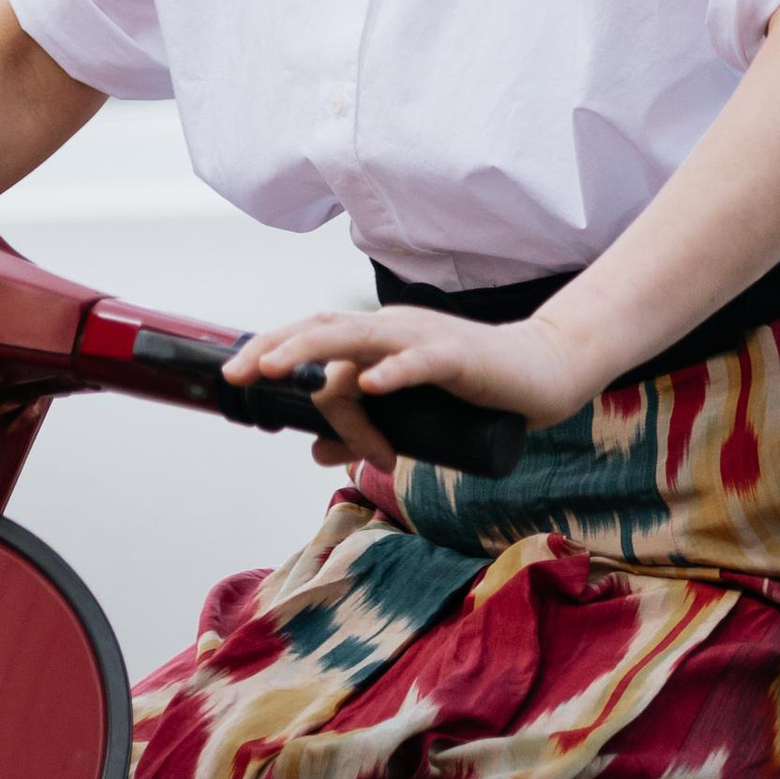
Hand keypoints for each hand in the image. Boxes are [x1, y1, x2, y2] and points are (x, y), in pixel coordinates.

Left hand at [222, 302, 590, 469]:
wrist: (543, 372)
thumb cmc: (474, 390)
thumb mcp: (410, 417)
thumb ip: (362, 431)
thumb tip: (312, 451)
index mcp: (378, 337)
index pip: (314, 334)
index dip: (273, 349)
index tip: (236, 377)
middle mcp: (394, 329)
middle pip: (324, 327)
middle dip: (276, 346)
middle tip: (240, 371)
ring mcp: (426, 339)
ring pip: (361, 338)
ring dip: (316, 352)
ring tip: (278, 369)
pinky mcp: (460, 357)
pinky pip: (420, 360)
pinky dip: (394, 370)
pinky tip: (372, 383)